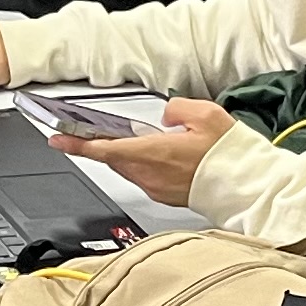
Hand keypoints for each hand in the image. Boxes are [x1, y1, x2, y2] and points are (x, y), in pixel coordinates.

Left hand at [49, 97, 233, 207]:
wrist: (247, 186)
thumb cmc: (228, 155)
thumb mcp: (206, 113)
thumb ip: (177, 109)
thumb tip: (166, 116)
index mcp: (154, 153)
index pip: (105, 149)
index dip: (77, 144)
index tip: (58, 139)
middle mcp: (150, 175)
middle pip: (113, 159)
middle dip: (102, 145)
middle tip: (89, 134)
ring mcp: (157, 188)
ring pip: (128, 168)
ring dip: (126, 154)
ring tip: (141, 141)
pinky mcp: (166, 196)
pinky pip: (144, 177)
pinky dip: (144, 164)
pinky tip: (161, 155)